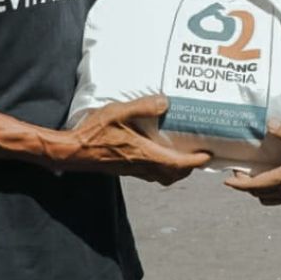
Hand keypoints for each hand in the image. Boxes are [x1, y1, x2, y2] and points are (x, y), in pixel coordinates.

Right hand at [61, 96, 211, 184]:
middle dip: (189, 168)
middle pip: (173, 175)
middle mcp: (141, 166)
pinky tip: (158, 152)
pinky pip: (150, 173)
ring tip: (184, 154)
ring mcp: (133, 170)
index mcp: (144, 154)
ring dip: (176, 170)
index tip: (209, 155)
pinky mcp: (125, 169)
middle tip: (199, 155)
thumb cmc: (93, 132)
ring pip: (162, 177)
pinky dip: (162, 167)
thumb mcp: (118, 112)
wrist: (71, 152)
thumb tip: (166, 102)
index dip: (196, 161)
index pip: (178, 164)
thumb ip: (142, 107)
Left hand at [225, 120, 280, 204]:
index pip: (254, 186)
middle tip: (239, 174)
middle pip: (258, 194)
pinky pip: (280, 198)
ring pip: (269, 199)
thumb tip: (269, 123)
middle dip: (246, 187)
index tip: (226, 181)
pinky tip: (278, 179)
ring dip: (258, 191)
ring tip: (256, 178)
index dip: (238, 185)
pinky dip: (272, 192)